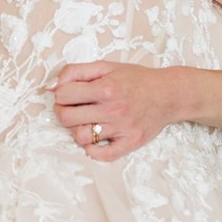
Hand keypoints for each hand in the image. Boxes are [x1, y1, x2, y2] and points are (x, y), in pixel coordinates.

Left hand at [53, 61, 184, 161]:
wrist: (169, 94)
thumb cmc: (137, 79)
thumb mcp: (107, 66)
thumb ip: (76, 72)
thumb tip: (52, 87)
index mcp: (105, 87)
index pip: (63, 95)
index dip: (61, 94)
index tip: (69, 95)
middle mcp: (113, 108)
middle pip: (67, 118)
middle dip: (63, 113)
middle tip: (73, 109)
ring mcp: (122, 127)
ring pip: (81, 137)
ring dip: (78, 130)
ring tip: (86, 123)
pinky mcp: (131, 142)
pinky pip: (103, 155)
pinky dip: (93, 150)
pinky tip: (96, 139)